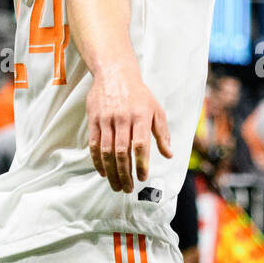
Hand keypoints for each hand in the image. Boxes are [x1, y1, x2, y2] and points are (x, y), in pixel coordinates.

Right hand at [86, 64, 172, 192]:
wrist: (115, 74)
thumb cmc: (139, 95)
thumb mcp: (156, 110)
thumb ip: (162, 133)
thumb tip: (169, 154)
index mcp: (140, 116)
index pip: (140, 145)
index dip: (141, 163)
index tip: (142, 178)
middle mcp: (122, 118)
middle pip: (122, 152)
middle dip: (125, 174)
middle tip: (128, 189)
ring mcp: (106, 119)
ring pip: (107, 151)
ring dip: (111, 172)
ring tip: (116, 185)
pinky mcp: (93, 120)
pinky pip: (94, 144)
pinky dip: (98, 161)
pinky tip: (103, 172)